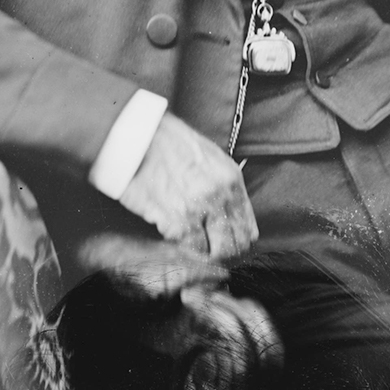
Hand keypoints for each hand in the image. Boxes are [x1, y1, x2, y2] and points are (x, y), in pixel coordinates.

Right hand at [117, 113, 258, 257]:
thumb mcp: (211, 159)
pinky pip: (187, 250)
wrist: (141, 135)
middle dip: (221, 253)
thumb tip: (231, 217)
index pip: (248, 230)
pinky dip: (181, 250)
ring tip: (189, 245)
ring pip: (213, 253)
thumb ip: (224, 188)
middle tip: (207, 251)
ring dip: (201, 253)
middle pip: (234, 247)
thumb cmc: (171, 143)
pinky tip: (172, 237)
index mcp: (232, 181)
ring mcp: (198, 210)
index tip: (224, 245)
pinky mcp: (174, 220)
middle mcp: (220, 197)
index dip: (236, 243)